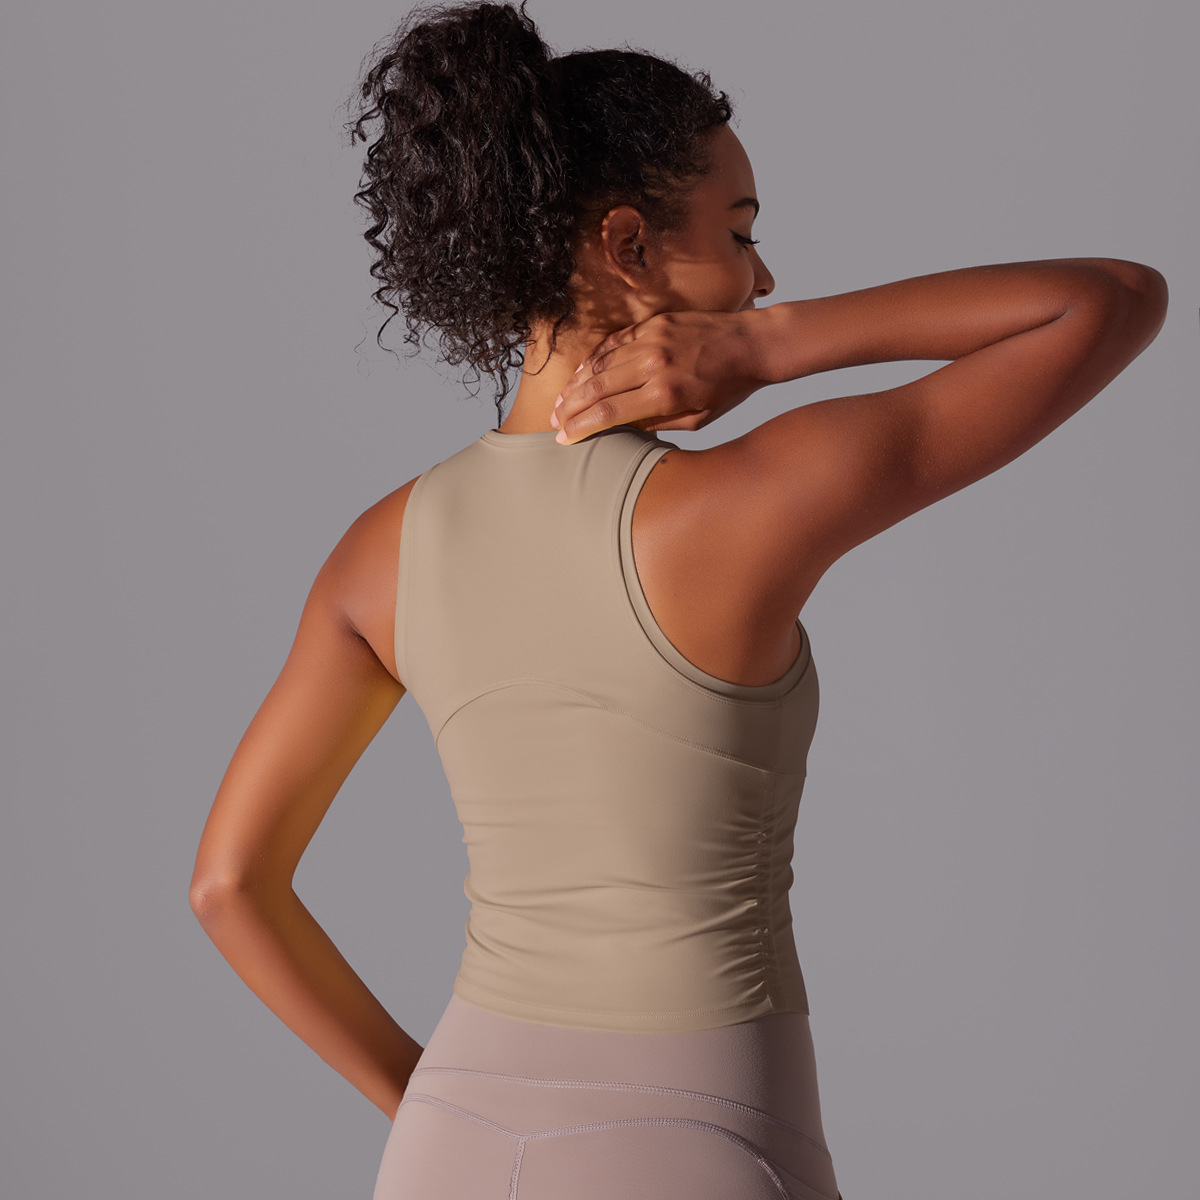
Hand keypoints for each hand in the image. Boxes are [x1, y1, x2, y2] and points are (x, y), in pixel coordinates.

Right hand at [551, 309, 767, 443]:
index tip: (564, 437)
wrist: (753, 344)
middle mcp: (654, 365)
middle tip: (554, 420)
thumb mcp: (697, 419)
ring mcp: (653, 339)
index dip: (581, 427)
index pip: (609, 414)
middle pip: (596, 388)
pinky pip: (615, 341)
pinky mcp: (655, 323)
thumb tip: (621, 428)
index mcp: (665, 395)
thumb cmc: (729, 388)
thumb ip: (657, 423)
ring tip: (562, 399)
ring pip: (601, 363)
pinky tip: (583, 371)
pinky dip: (595, 357)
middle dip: (570, 407)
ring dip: (577, 383)